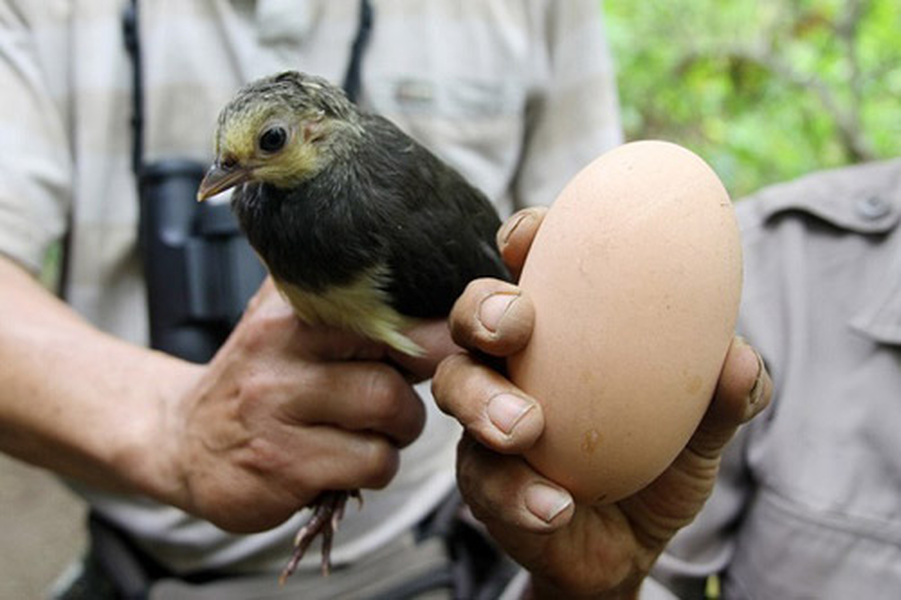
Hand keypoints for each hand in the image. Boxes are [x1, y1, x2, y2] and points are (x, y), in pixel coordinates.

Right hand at [153, 278, 429, 531]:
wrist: (184, 441)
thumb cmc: (260, 379)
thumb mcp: (287, 322)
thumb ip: (346, 301)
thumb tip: (431, 302)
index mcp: (289, 308)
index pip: (382, 306)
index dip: (426, 332)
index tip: (438, 347)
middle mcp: (279, 351)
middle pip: (395, 360)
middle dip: (414, 388)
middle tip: (394, 400)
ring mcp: (277, 410)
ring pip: (392, 411)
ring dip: (399, 430)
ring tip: (371, 431)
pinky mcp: (283, 465)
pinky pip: (374, 463)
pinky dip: (377, 467)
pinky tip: (348, 462)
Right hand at [432, 208, 771, 598]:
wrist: (634, 547)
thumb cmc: (660, 463)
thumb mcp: (701, 430)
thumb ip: (721, 397)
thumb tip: (740, 357)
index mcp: (561, 331)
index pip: (533, 266)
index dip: (523, 238)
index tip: (528, 237)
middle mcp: (514, 364)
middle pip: (471, 315)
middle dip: (481, 308)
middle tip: (514, 326)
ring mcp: (488, 419)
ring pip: (456, 387)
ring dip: (483, 401)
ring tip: (525, 427)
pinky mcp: (483, 480)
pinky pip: (482, 478)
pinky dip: (517, 491)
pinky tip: (555, 507)